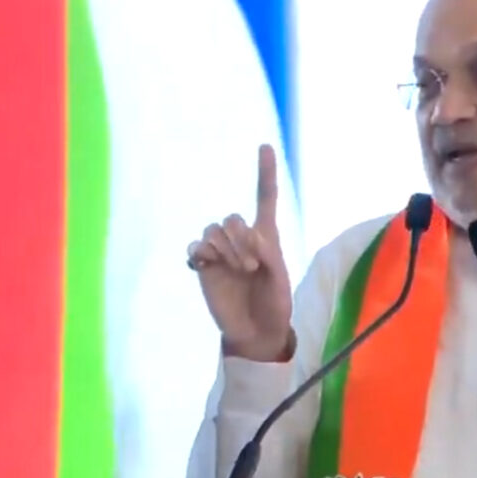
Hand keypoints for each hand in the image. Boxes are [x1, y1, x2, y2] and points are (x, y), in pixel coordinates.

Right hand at [187, 144, 292, 360]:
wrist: (257, 332)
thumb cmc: (274, 304)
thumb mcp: (280, 281)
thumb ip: (269, 256)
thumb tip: (250, 237)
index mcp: (266, 238)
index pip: (265, 198)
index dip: (265, 172)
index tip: (265, 146)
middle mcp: (242, 240)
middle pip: (232, 218)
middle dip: (240, 239)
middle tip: (251, 266)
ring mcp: (221, 253)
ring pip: (213, 231)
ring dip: (226, 248)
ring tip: (238, 270)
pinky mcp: (204, 267)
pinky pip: (196, 248)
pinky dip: (201, 253)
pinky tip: (207, 266)